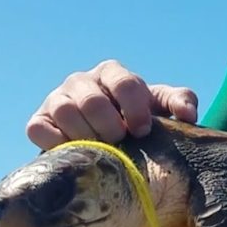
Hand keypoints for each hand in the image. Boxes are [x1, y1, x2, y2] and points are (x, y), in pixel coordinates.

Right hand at [27, 59, 198, 148]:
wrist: (105, 147)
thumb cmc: (136, 124)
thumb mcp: (160, 111)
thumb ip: (179, 102)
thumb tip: (187, 114)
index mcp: (112, 74)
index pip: (123, 82)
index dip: (135, 109)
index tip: (143, 132)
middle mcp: (81, 82)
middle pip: (92, 100)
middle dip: (110, 127)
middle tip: (120, 142)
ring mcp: (57, 100)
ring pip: (65, 111)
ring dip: (86, 135)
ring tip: (101, 150)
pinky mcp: (38, 122)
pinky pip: (39, 129)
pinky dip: (57, 142)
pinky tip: (77, 152)